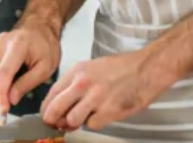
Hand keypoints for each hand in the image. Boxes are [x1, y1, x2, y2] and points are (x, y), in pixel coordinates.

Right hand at [0, 21, 60, 114]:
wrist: (39, 27)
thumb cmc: (45, 47)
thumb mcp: (45, 68)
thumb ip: (27, 84)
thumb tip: (11, 99)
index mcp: (17, 44)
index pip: (5, 73)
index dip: (2, 94)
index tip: (3, 111)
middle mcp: (1, 41)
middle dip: (1, 95)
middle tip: (12, 104)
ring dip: (1, 87)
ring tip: (18, 83)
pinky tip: (12, 76)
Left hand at [40, 49, 174, 131]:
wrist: (146, 69)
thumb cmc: (122, 68)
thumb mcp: (92, 67)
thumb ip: (76, 83)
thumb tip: (62, 102)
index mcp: (77, 71)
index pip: (51, 94)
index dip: (46, 109)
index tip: (46, 116)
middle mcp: (82, 83)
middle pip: (56, 110)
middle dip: (53, 120)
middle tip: (56, 125)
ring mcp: (95, 98)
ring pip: (72, 120)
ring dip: (75, 123)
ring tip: (83, 118)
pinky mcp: (108, 111)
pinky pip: (92, 125)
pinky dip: (95, 123)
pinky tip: (102, 114)